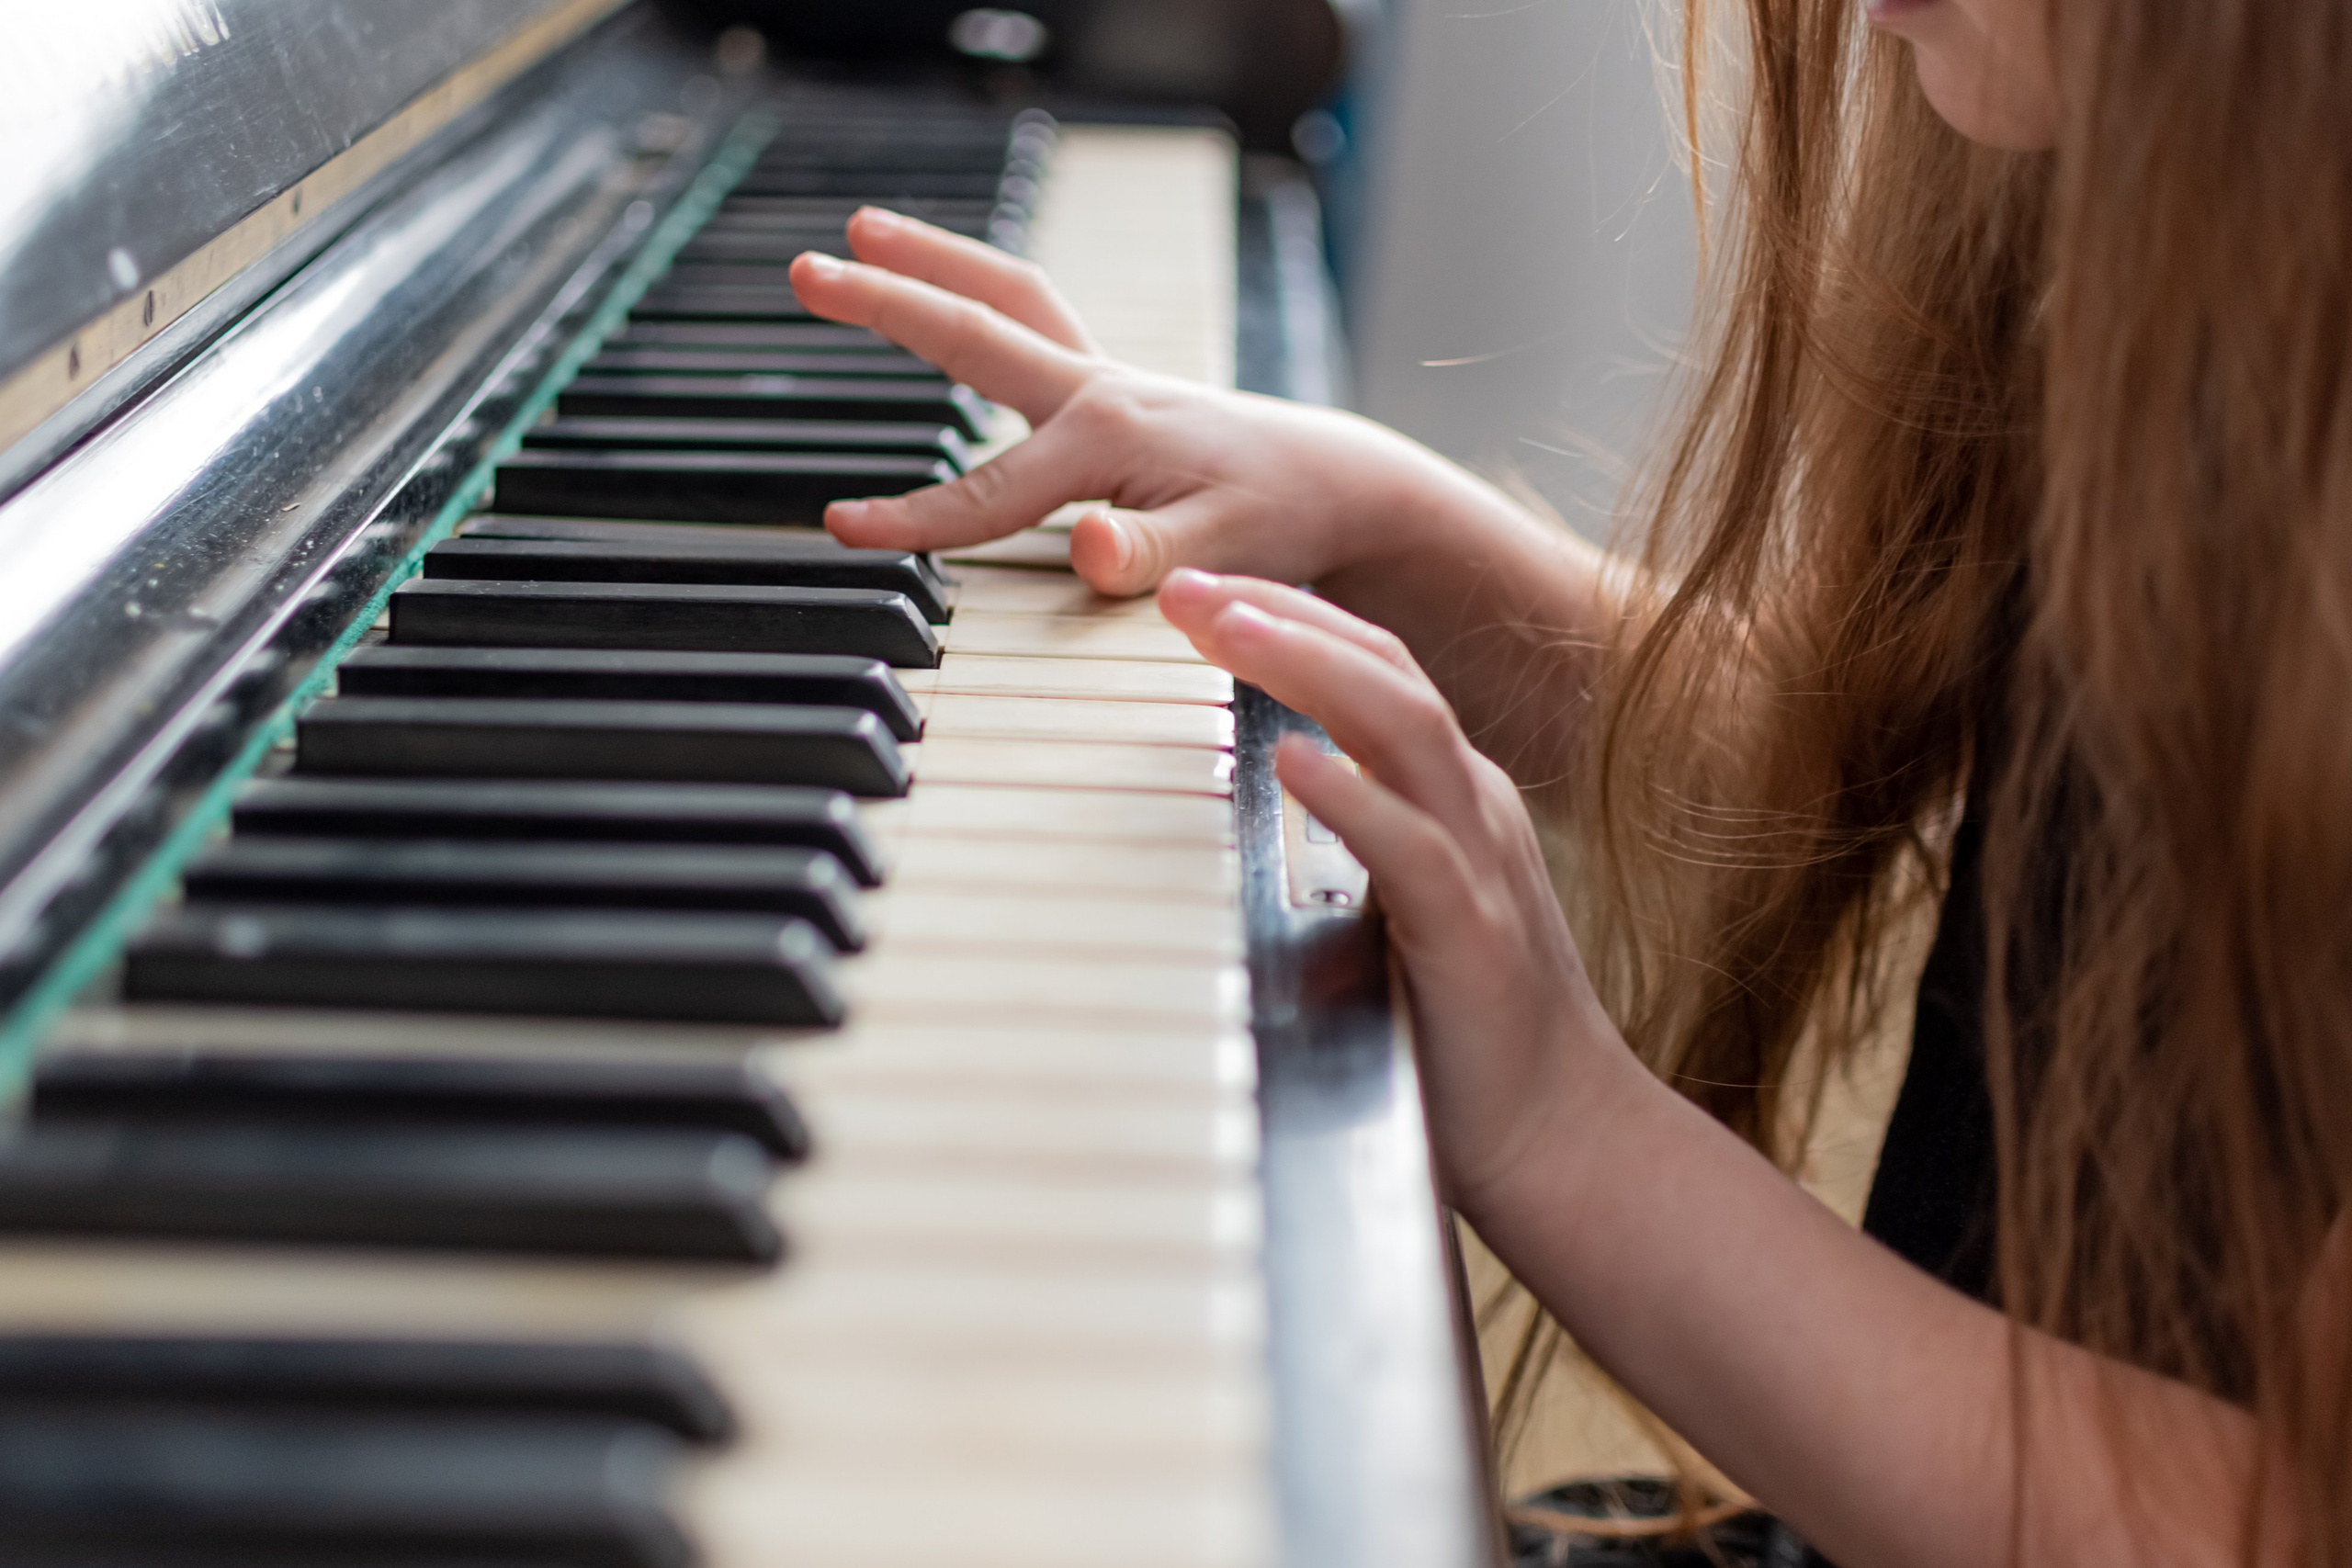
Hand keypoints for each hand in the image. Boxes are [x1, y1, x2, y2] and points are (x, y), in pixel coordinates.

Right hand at [787, 209, 1448, 596]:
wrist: (1339, 485)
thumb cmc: (1287, 520)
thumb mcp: (1227, 552)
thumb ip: (1151, 555)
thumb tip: (1090, 546)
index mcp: (1108, 435)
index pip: (991, 491)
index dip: (915, 517)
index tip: (842, 526)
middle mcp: (1098, 392)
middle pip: (975, 330)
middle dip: (889, 301)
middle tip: (809, 268)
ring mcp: (1104, 382)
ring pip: (1006, 302)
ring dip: (934, 262)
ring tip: (863, 233)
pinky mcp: (1112, 390)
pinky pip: (1032, 322)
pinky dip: (982, 294)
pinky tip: (947, 289)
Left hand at [1156, 568, 1634, 1211]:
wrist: (1567, 1142)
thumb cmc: (1464, 1033)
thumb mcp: (1397, 909)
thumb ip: (1346, 841)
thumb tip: (1253, 791)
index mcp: (1452, 795)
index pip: (1372, 669)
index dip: (1289, 615)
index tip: (1200, 587)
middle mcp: (1472, 807)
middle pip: (1383, 668)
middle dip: (1283, 612)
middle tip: (1183, 580)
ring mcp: (1482, 864)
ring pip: (1402, 727)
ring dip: (1308, 666)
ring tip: (1225, 628)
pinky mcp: (1474, 936)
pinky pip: (1413, 847)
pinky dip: (1350, 796)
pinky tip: (1291, 761)